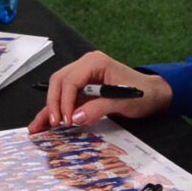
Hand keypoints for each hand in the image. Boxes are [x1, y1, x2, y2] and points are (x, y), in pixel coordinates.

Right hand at [30, 50, 169, 133]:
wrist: (153, 95)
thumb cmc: (142, 93)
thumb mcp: (122, 101)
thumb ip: (98, 108)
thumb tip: (75, 118)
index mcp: (95, 62)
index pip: (71, 80)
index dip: (65, 101)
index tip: (66, 121)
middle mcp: (85, 66)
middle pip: (59, 82)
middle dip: (54, 104)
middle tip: (55, 124)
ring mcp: (82, 77)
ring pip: (57, 90)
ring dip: (49, 108)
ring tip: (38, 127)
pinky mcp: (82, 90)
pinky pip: (64, 99)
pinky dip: (55, 111)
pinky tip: (43, 123)